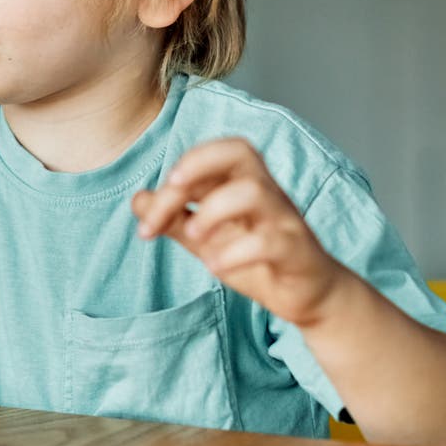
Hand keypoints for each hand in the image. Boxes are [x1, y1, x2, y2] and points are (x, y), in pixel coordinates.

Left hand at [131, 138, 353, 326]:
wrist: (308, 295)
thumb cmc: (257, 258)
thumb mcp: (206, 238)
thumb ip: (172, 218)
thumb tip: (138, 199)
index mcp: (241, 183)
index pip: (211, 156)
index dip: (178, 170)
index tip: (148, 206)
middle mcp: (265, 192)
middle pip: (241, 150)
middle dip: (198, 164)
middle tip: (171, 190)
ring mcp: (283, 219)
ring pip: (253, 191)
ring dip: (213, 210)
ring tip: (194, 236)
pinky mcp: (296, 250)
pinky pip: (268, 241)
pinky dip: (235, 252)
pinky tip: (215, 266)